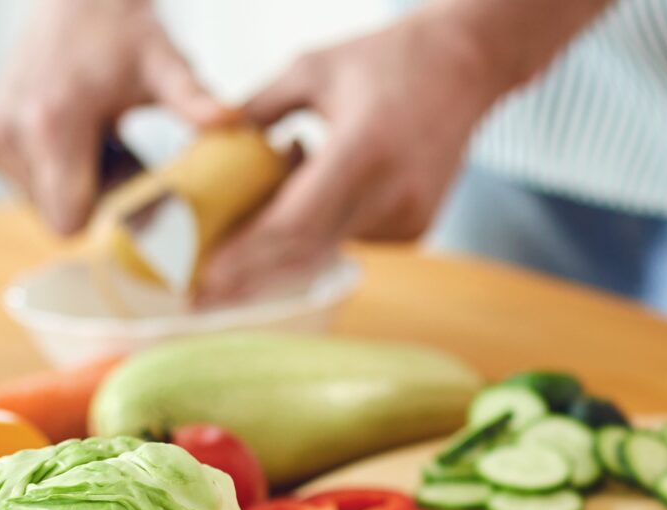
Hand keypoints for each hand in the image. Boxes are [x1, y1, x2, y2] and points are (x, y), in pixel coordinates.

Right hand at [0, 0, 229, 234]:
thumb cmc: (124, 32)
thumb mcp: (165, 64)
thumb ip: (193, 99)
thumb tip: (233, 120)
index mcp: (52, 124)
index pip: (70, 220)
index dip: (108, 220)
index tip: (141, 198)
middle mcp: (8, 134)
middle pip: (60, 216)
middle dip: (98, 201)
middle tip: (130, 160)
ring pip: (43, 204)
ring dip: (79, 186)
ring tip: (105, 142)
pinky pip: (27, 185)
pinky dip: (57, 173)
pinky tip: (81, 136)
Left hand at [198, 14, 509, 301]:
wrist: (465, 66)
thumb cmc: (384, 59)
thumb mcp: (311, 69)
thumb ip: (256, 108)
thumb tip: (207, 141)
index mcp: (361, 153)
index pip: (292, 223)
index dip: (245, 256)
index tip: (203, 275)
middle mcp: (390, 195)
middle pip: (306, 251)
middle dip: (250, 275)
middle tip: (201, 294)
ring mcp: (408, 217)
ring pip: (327, 247)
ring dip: (284, 242)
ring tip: (247, 221)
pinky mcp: (415, 227)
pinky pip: (352, 238)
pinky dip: (321, 228)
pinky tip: (312, 189)